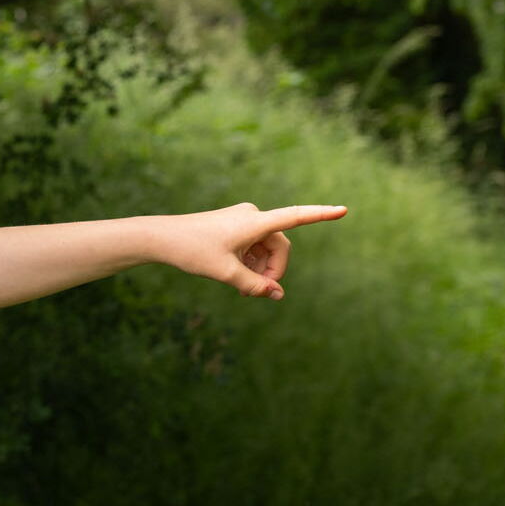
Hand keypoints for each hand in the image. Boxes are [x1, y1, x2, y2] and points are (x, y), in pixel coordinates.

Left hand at [157, 203, 347, 299]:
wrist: (160, 237)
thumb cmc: (191, 251)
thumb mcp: (226, 273)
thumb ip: (255, 286)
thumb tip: (277, 295)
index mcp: (254, 222)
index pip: (295, 217)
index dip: (320, 215)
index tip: (344, 210)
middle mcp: (252, 216)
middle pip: (280, 247)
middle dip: (274, 270)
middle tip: (258, 292)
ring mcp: (243, 220)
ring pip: (266, 249)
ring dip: (261, 268)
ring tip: (243, 287)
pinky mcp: (234, 226)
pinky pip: (253, 246)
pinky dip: (251, 262)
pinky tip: (238, 277)